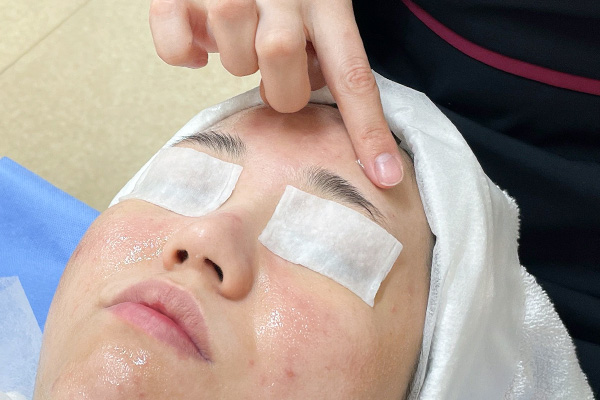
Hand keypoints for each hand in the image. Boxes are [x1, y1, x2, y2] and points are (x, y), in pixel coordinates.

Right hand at [149, 0, 403, 186]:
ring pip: (235, 56)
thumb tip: (309, 105)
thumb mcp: (314, 5)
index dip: (368, 129)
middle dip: (279, 86)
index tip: (383, 176)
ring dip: (236, 61)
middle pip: (282, 59)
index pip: (351, 73)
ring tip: (238, 41)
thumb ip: (321, 49)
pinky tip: (198, 46)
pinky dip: (183, 54)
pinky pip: (177, 50)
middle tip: (271, 70)